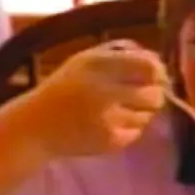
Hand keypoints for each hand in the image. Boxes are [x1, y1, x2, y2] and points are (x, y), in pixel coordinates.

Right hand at [22, 39, 166, 158]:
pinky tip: (109, 125)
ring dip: (140, 113)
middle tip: (141, 97)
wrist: (36, 126)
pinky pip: (137, 133)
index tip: (154, 77)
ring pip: (147, 115)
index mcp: (98, 64)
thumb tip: (159, 62)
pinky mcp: (109, 141)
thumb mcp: (86, 59)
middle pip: (155, 95)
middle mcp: (104, 90)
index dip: (158, 73)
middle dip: (154, 96)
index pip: (150, 67)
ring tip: (118, 110)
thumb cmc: (65, 88)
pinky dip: (129, 129)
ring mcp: (108, 119)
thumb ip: (122, 53)